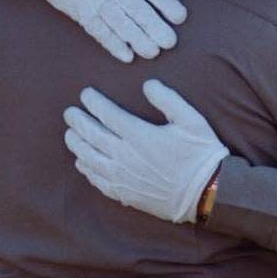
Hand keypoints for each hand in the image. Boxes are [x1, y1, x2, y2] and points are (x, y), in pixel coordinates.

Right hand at [22, 0, 186, 62]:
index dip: (167, 4)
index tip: (181, 17)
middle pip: (139, 12)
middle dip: (156, 29)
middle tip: (170, 43)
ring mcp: (96, 1)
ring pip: (121, 26)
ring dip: (138, 41)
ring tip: (153, 52)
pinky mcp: (81, 12)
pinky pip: (100, 32)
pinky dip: (113, 45)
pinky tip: (127, 56)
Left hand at [63, 79, 226, 223]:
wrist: (207, 193)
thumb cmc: (200, 153)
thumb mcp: (191, 120)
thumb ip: (168, 99)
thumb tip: (148, 84)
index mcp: (140, 135)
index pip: (107, 114)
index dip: (93, 102)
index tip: (86, 93)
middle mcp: (126, 156)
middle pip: (92, 135)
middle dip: (77, 121)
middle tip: (69, 113)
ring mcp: (123, 177)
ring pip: (89, 158)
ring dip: (77, 144)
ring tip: (70, 134)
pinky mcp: (125, 193)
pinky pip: (98, 180)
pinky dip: (86, 169)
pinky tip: (82, 163)